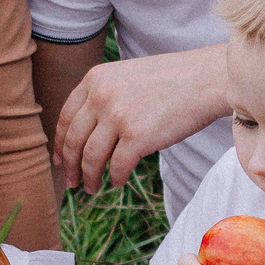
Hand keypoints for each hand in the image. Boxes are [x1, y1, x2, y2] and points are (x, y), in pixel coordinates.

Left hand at [51, 47, 227, 191]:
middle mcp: (101, 96)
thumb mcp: (127, 76)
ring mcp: (117, 116)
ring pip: (91, 158)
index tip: (60, 161)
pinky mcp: (137, 137)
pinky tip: (118, 182)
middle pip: (74, 140)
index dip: (59, 143)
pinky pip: (117, 167)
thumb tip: (88, 133)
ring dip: (89, 178)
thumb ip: (105, 96)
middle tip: (71, 183)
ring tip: (92, 188)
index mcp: (95, 79)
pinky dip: (115, 179)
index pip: (66, 117)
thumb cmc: (172, 79)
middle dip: (70, 166)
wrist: (205, 79)